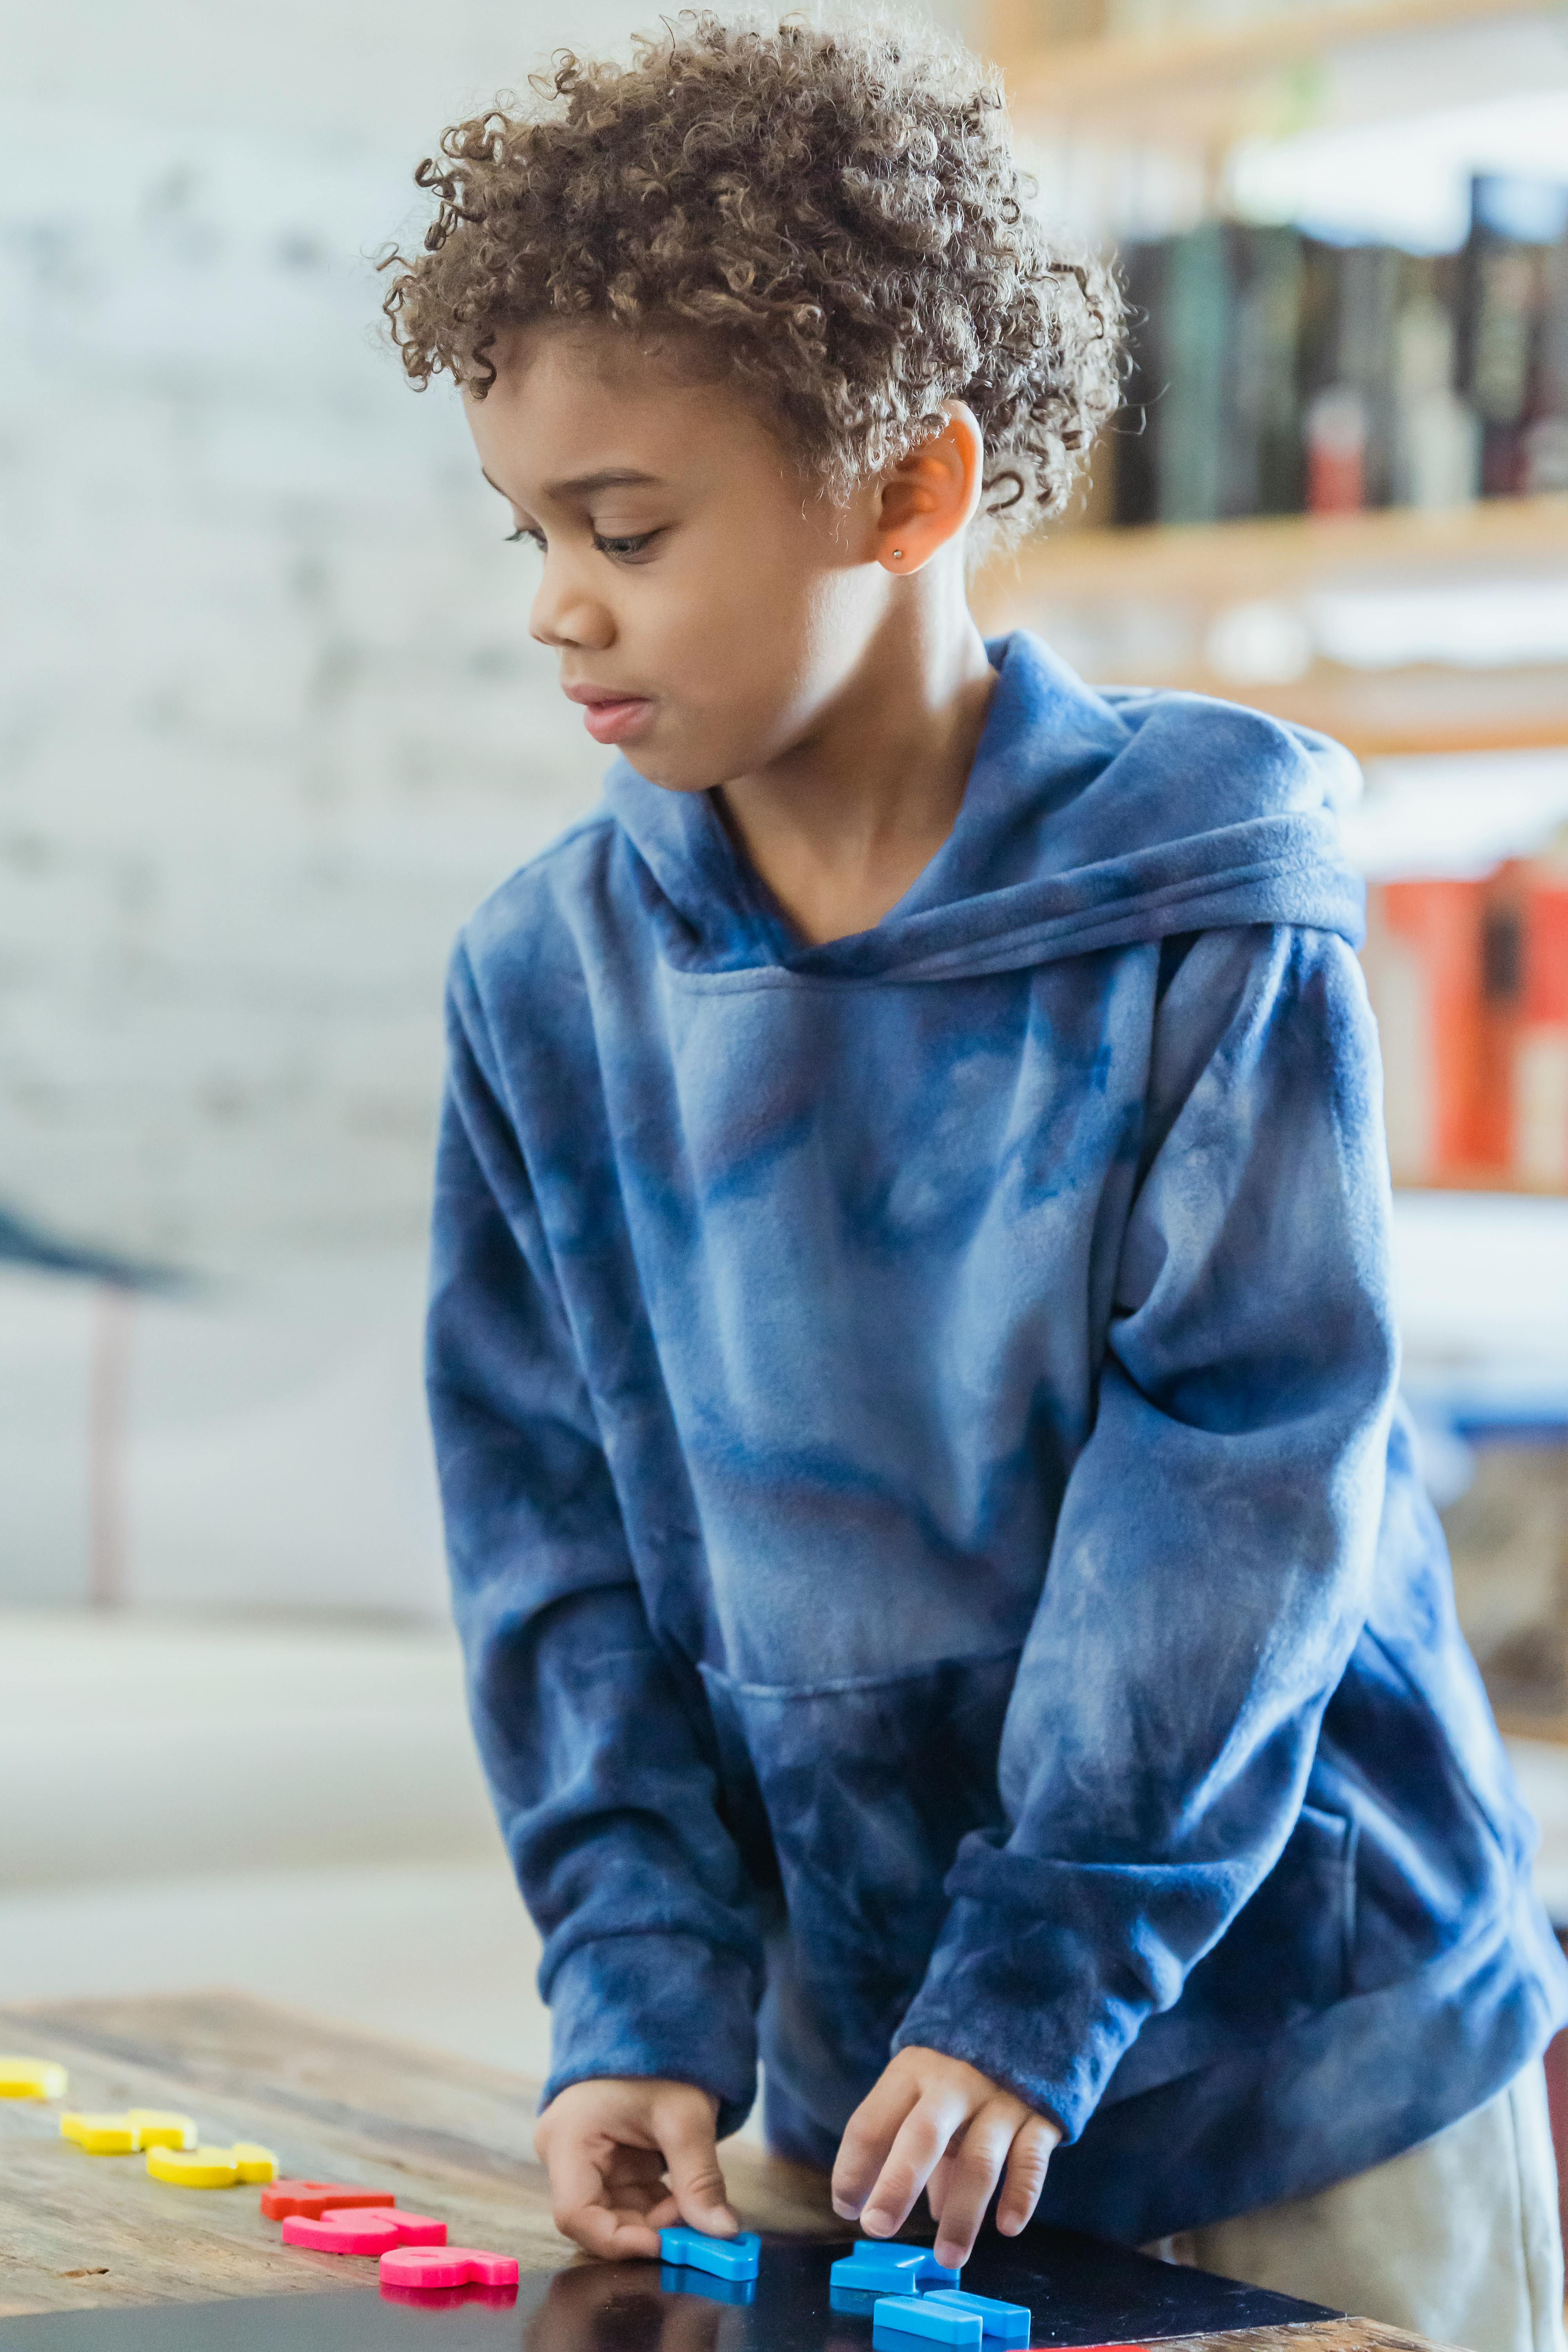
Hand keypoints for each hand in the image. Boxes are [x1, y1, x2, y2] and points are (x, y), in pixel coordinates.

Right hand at [534, 2076, 738, 2260]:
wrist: (660, 2023)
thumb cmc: (661, 2059)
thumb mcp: (685, 2117)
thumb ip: (699, 2179)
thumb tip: (723, 2233)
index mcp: (568, 2138)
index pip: (576, 2212)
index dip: (618, 2238)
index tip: (666, 2245)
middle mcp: (566, 2154)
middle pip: (598, 2218)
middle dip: (648, 2229)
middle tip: (695, 2226)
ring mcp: (586, 2160)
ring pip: (617, 2215)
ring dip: (659, 2221)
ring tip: (696, 2204)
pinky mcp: (608, 2163)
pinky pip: (630, 2201)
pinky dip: (661, 2208)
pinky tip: (689, 2199)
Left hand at [831, 2047, 1060, 2269]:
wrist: (1027, 2015)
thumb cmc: (958, 2072)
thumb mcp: (925, 2091)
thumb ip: (918, 2149)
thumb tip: (924, 2211)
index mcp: (912, 2072)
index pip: (872, 2121)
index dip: (853, 2167)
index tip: (845, 2208)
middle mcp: (954, 2083)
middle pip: (921, 2136)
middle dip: (897, 2184)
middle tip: (877, 2229)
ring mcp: (1000, 2098)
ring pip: (978, 2161)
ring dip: (962, 2213)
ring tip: (948, 2258)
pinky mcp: (1040, 2115)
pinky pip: (1030, 2160)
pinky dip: (1021, 2195)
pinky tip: (1007, 2227)